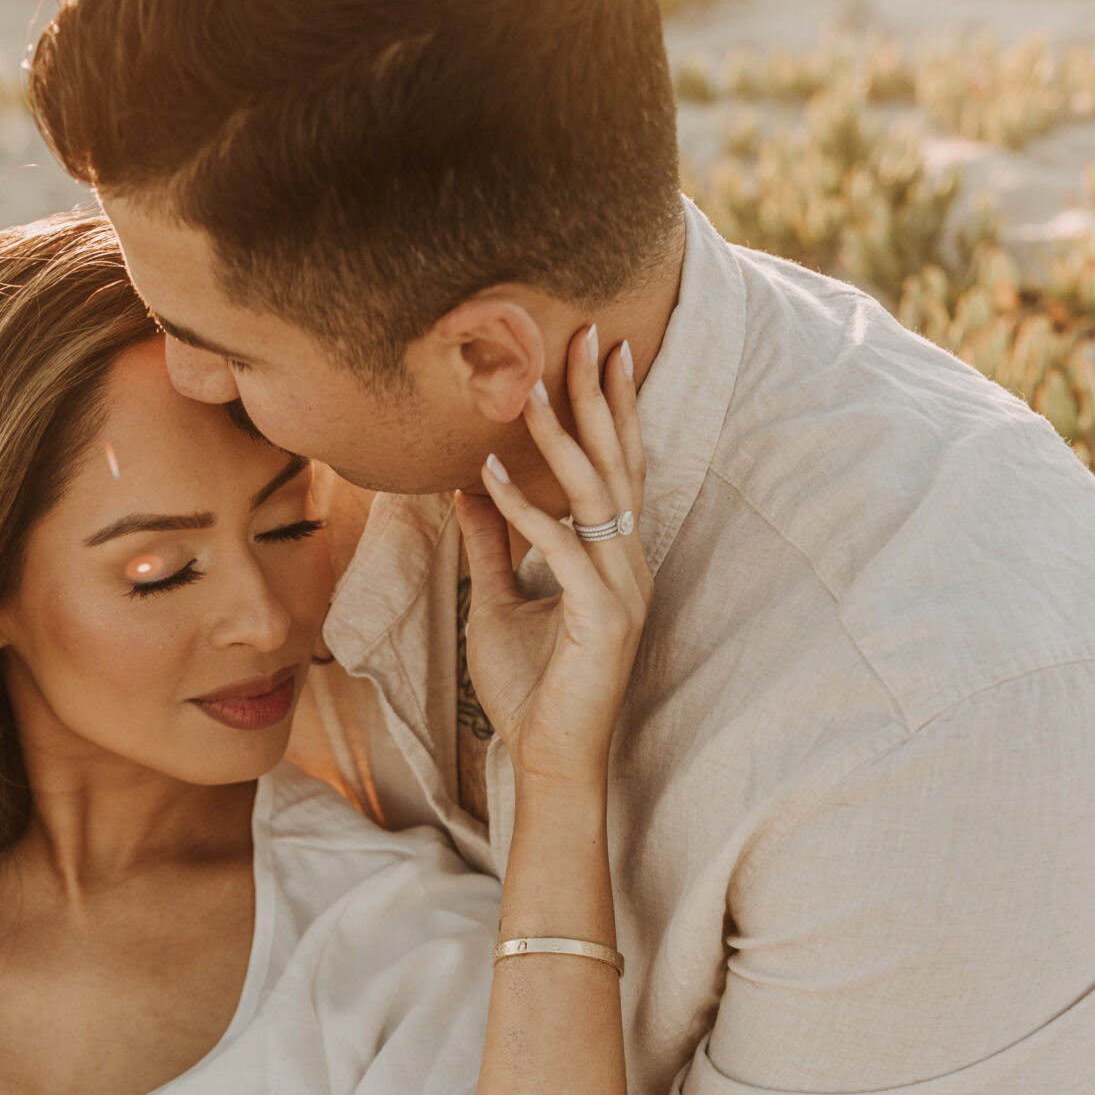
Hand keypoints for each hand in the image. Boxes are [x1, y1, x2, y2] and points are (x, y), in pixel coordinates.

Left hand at [456, 323, 649, 787]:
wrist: (548, 760)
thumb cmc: (529, 691)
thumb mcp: (495, 603)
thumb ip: (488, 545)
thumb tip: (466, 487)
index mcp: (612, 560)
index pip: (616, 468)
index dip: (611, 409)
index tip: (602, 350)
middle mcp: (627, 566)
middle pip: (616, 464)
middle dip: (599, 398)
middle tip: (585, 334)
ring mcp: (621, 591)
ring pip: (592, 497)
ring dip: (558, 440)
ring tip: (526, 389)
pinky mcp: (602, 620)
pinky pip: (559, 550)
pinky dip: (524, 511)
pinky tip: (488, 475)